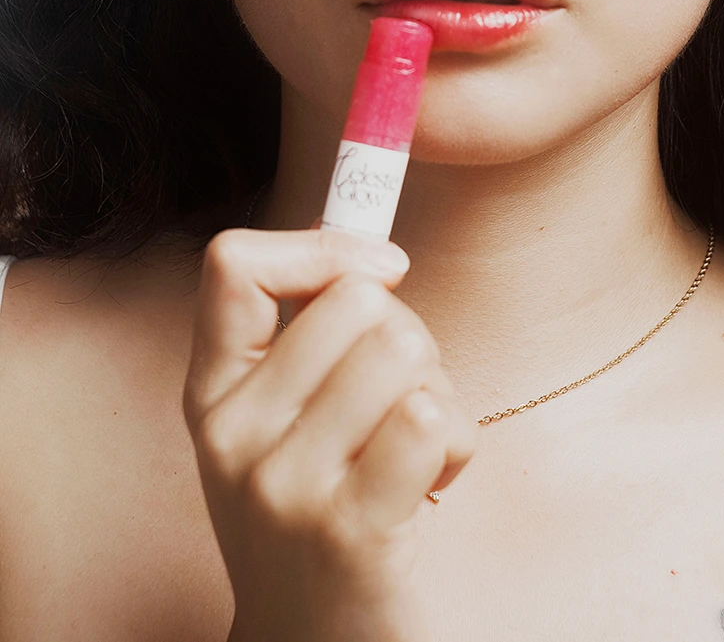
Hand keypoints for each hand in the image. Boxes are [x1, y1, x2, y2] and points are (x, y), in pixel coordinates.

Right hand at [183, 226, 476, 641]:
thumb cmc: (322, 512)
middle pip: (357, 299)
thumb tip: (376, 253)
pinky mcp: (348, 529)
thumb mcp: (286, 422)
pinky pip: (432, 418)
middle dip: (407, 335)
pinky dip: (457, 442)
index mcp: (214, 393)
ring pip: (403, 348)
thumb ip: (311, 336)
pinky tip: (432, 487)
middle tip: (397, 404)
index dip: (322, 246)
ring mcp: (284, 484)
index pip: (232, 265)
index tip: (379, 275)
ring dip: (438, 390)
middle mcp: (234, 434)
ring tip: (414, 448)